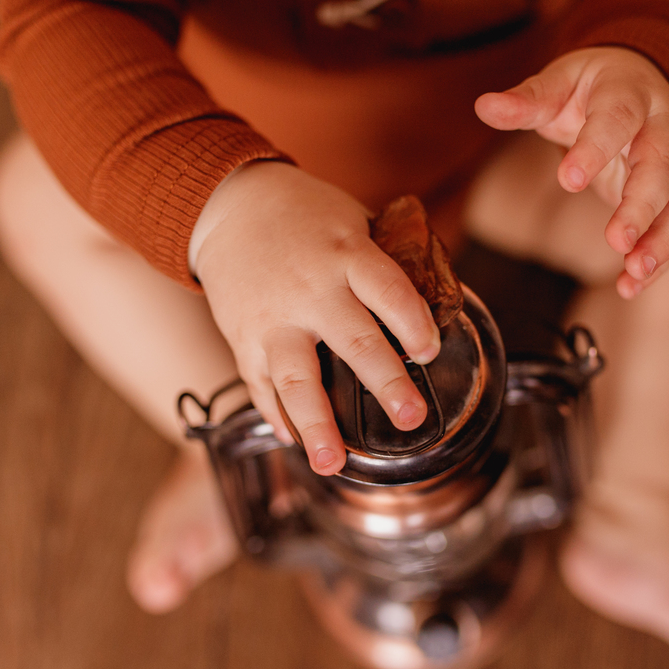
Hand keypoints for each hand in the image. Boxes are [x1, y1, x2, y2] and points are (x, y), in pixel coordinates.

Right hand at [190, 162, 440, 474]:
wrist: (230, 204)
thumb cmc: (306, 215)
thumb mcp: (353, 222)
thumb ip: (385, 265)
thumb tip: (438, 305)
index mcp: (346, 253)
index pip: (387, 290)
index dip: (412, 322)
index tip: (430, 351)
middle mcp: (311, 289)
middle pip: (353, 341)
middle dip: (385, 384)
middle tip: (411, 418)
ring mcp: (273, 318)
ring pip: (295, 377)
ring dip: (315, 424)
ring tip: (332, 463)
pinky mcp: (243, 337)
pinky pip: (259, 385)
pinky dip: (276, 416)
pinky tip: (295, 441)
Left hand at [475, 46, 668, 298]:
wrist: (637, 79)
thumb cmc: (592, 88)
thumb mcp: (557, 85)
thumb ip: (526, 101)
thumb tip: (485, 106)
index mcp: (629, 92)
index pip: (618, 117)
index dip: (596, 148)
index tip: (569, 179)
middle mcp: (662, 126)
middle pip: (662, 166)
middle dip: (643, 205)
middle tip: (617, 240)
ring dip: (664, 239)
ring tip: (636, 271)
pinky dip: (661, 257)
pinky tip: (631, 285)